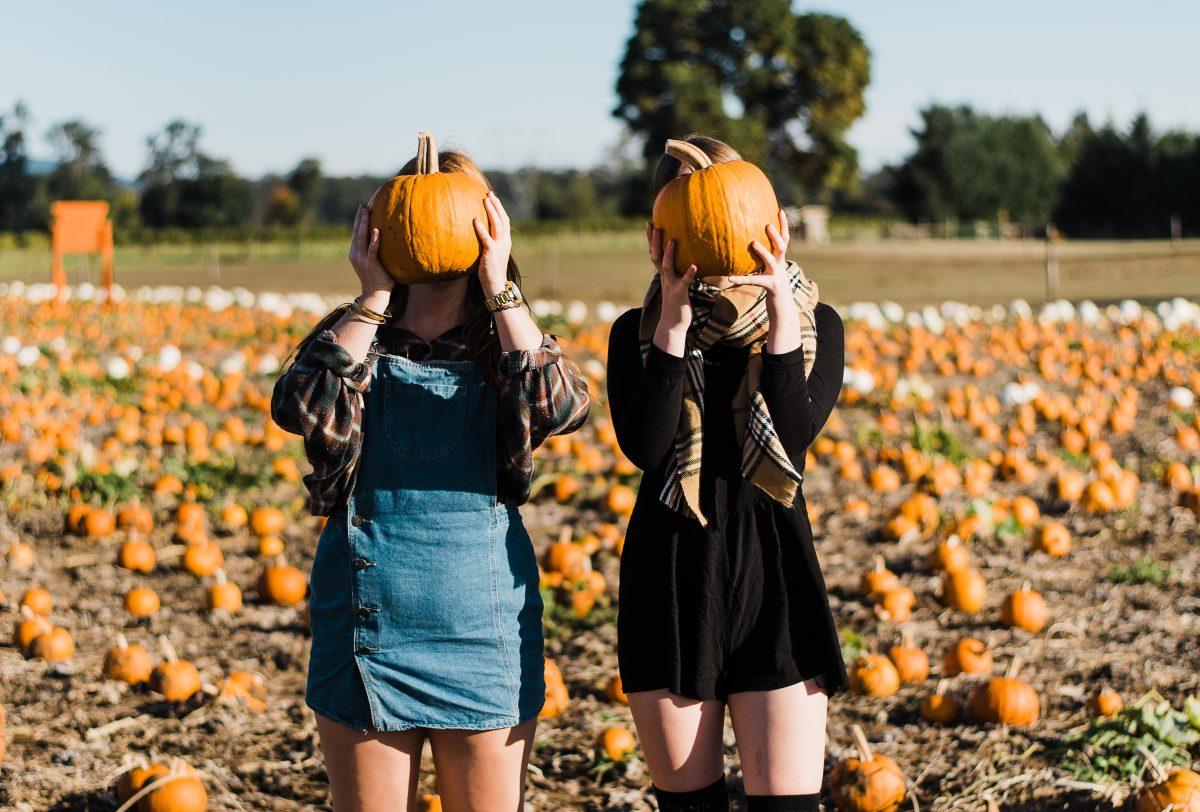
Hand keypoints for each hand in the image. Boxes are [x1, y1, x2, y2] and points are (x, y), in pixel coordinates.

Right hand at [348, 204, 392, 297]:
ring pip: (361, 238)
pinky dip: (374, 240)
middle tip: (363, 205)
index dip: (357, 221)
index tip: (361, 209)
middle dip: (359, 218)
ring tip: (367, 211)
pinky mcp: (370, 264)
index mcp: (355, 253)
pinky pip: (372, 250)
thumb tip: (385, 238)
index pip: (355, 233)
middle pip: (356, 232)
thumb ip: (374, 251)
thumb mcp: (372, 262)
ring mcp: (362, 259)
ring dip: (364, 223)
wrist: (375, 294)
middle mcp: (355, 254)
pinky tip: (377, 230)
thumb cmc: (377, 278)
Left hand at [473, 191, 511, 297]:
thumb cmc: (490, 272)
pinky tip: (475, 220)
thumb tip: (475, 236)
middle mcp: (505, 241)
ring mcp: (500, 246)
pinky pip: (486, 238)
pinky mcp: (492, 252)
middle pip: (502, 219)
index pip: (505, 221)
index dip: (499, 208)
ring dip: (491, 211)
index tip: (493, 198)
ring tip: (485, 200)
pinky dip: (481, 228)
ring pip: (497, 225)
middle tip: (489, 193)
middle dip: (496, 205)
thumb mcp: (491, 255)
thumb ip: (487, 244)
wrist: (496, 285)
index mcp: (506, 241)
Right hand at [647, 223, 696, 351]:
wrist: (673, 324)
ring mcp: (670, 285)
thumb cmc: (677, 303)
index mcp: (664, 273)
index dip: (651, 239)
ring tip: (672, 241)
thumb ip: (680, 271)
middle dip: (654, 241)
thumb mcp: (677, 284)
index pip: (654, 253)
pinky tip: (695, 266)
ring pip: (666, 267)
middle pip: (656, 256)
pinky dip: (689, 274)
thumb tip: (690, 258)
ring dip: (668, 254)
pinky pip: (684, 282)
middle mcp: (665, 277)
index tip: (650, 223)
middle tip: (654, 226)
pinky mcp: (679, 293)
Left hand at [720, 209, 790, 303]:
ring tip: (753, 242)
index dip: (783, 225)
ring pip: (771, 261)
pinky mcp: (771, 287)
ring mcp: (777, 276)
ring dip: (763, 251)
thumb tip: (750, 247)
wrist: (783, 310)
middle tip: (767, 224)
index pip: (785, 239)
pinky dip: (743, 279)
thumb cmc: (773, 289)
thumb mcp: (770, 273)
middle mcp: (781, 266)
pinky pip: (755, 281)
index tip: (779, 210)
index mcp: (781, 260)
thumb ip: (764, 261)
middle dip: (776, 235)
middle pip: (782, 246)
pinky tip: (731, 278)